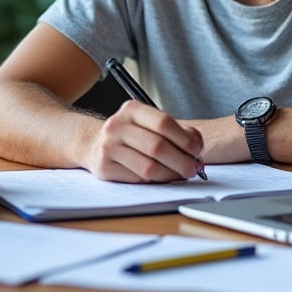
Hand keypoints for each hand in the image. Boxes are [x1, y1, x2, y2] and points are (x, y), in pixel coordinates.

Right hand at [82, 100, 205, 182]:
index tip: (197, 150)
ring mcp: (108, 147)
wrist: (94, 143)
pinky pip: (138, 179)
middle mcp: (117, 126)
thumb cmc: (131, 134)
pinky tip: (163, 178)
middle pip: (157, 146)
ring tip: (181, 175)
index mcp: (132, 109)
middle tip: (193, 168)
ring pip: (149, 167)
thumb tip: (196, 145)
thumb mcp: (149, 123)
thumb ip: (175, 130)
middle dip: (181, 161)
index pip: (164, 123)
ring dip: (171, 174)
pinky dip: (156, 181)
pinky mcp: (104, 167)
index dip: (185, 139)